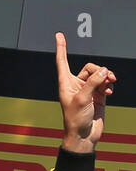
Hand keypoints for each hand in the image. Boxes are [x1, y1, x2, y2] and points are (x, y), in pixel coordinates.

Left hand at [56, 32, 114, 152]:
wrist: (84, 135)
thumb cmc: (76, 120)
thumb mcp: (82, 99)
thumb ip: (93, 82)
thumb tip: (104, 70)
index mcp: (65, 84)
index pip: (62, 61)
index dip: (61, 48)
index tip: (59, 35)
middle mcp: (75, 85)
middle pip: (90, 67)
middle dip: (99, 71)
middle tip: (107, 78)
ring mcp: (87, 89)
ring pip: (99, 74)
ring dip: (106, 77)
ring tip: (110, 84)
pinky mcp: (97, 95)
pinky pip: (105, 82)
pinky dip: (109, 84)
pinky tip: (109, 91)